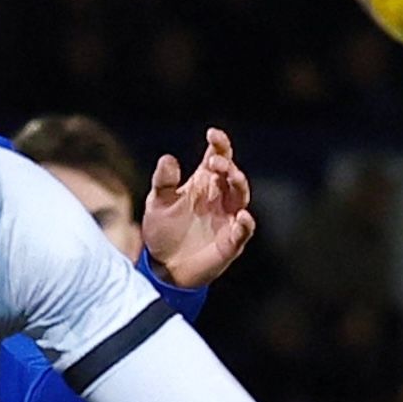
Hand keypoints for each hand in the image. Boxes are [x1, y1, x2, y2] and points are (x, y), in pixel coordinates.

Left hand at [140, 128, 256, 288]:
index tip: (212, 133)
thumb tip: (168, 158)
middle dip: (227, 164)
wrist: (163, 267)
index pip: (218, 157)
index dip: (219, 143)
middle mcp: (220, 198)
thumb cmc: (162, 230)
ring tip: (230, 175)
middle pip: (232, 174)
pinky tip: (241, 216)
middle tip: (214, 161)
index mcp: (204, 183)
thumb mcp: (157, 202)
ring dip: (239, 184)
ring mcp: (227, 219)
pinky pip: (243, 231)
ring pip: (241, 197)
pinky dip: (245, 223)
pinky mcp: (230, 242)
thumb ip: (163, 181)